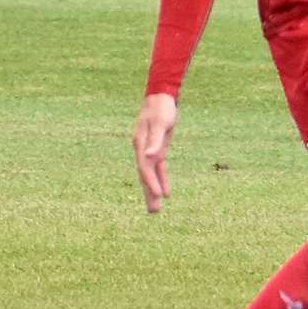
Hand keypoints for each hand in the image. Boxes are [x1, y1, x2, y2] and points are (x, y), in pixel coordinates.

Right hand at [134, 93, 178, 212]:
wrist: (160, 96)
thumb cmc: (161, 108)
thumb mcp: (161, 123)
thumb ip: (155, 141)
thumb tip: (149, 156)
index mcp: (141, 144)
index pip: (145, 167)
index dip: (151, 182)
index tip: (158, 195)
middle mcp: (142, 149)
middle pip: (145, 175)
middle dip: (149, 193)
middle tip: (153, 212)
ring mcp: (149, 150)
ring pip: (151, 174)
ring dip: (153, 190)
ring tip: (155, 209)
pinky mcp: (157, 149)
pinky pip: (159, 168)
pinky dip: (162, 180)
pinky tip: (166, 192)